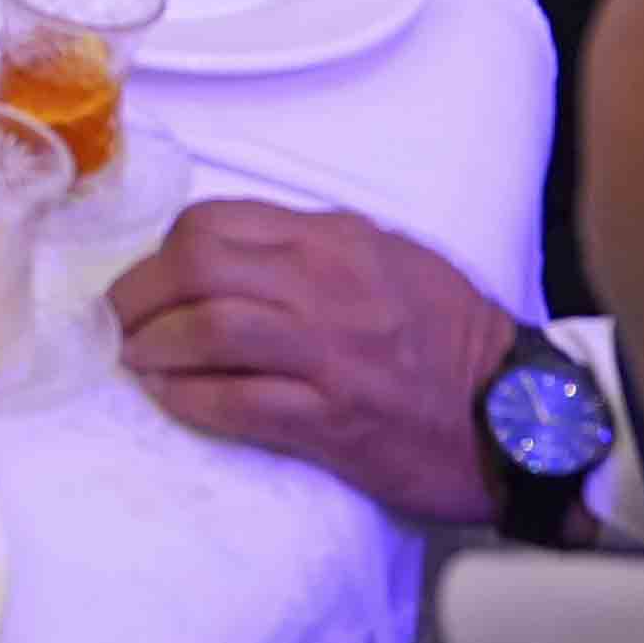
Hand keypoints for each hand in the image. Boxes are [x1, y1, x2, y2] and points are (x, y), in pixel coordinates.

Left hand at [107, 200, 531, 526]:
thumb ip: (311, 246)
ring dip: (155, 347)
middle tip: (120, 322)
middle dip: (139, 295)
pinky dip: (191, 400)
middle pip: (197, 266)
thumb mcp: (387, 259)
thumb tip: (224, 256)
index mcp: (336, 238)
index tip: (147, 281)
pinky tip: (172, 400)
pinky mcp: (336, 419)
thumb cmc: (452, 338)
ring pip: (210, 330)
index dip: (163, 252)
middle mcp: (329, 285)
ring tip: (138, 362)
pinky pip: (240, 403)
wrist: (523, 416)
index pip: (216, 223)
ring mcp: (332, 353)